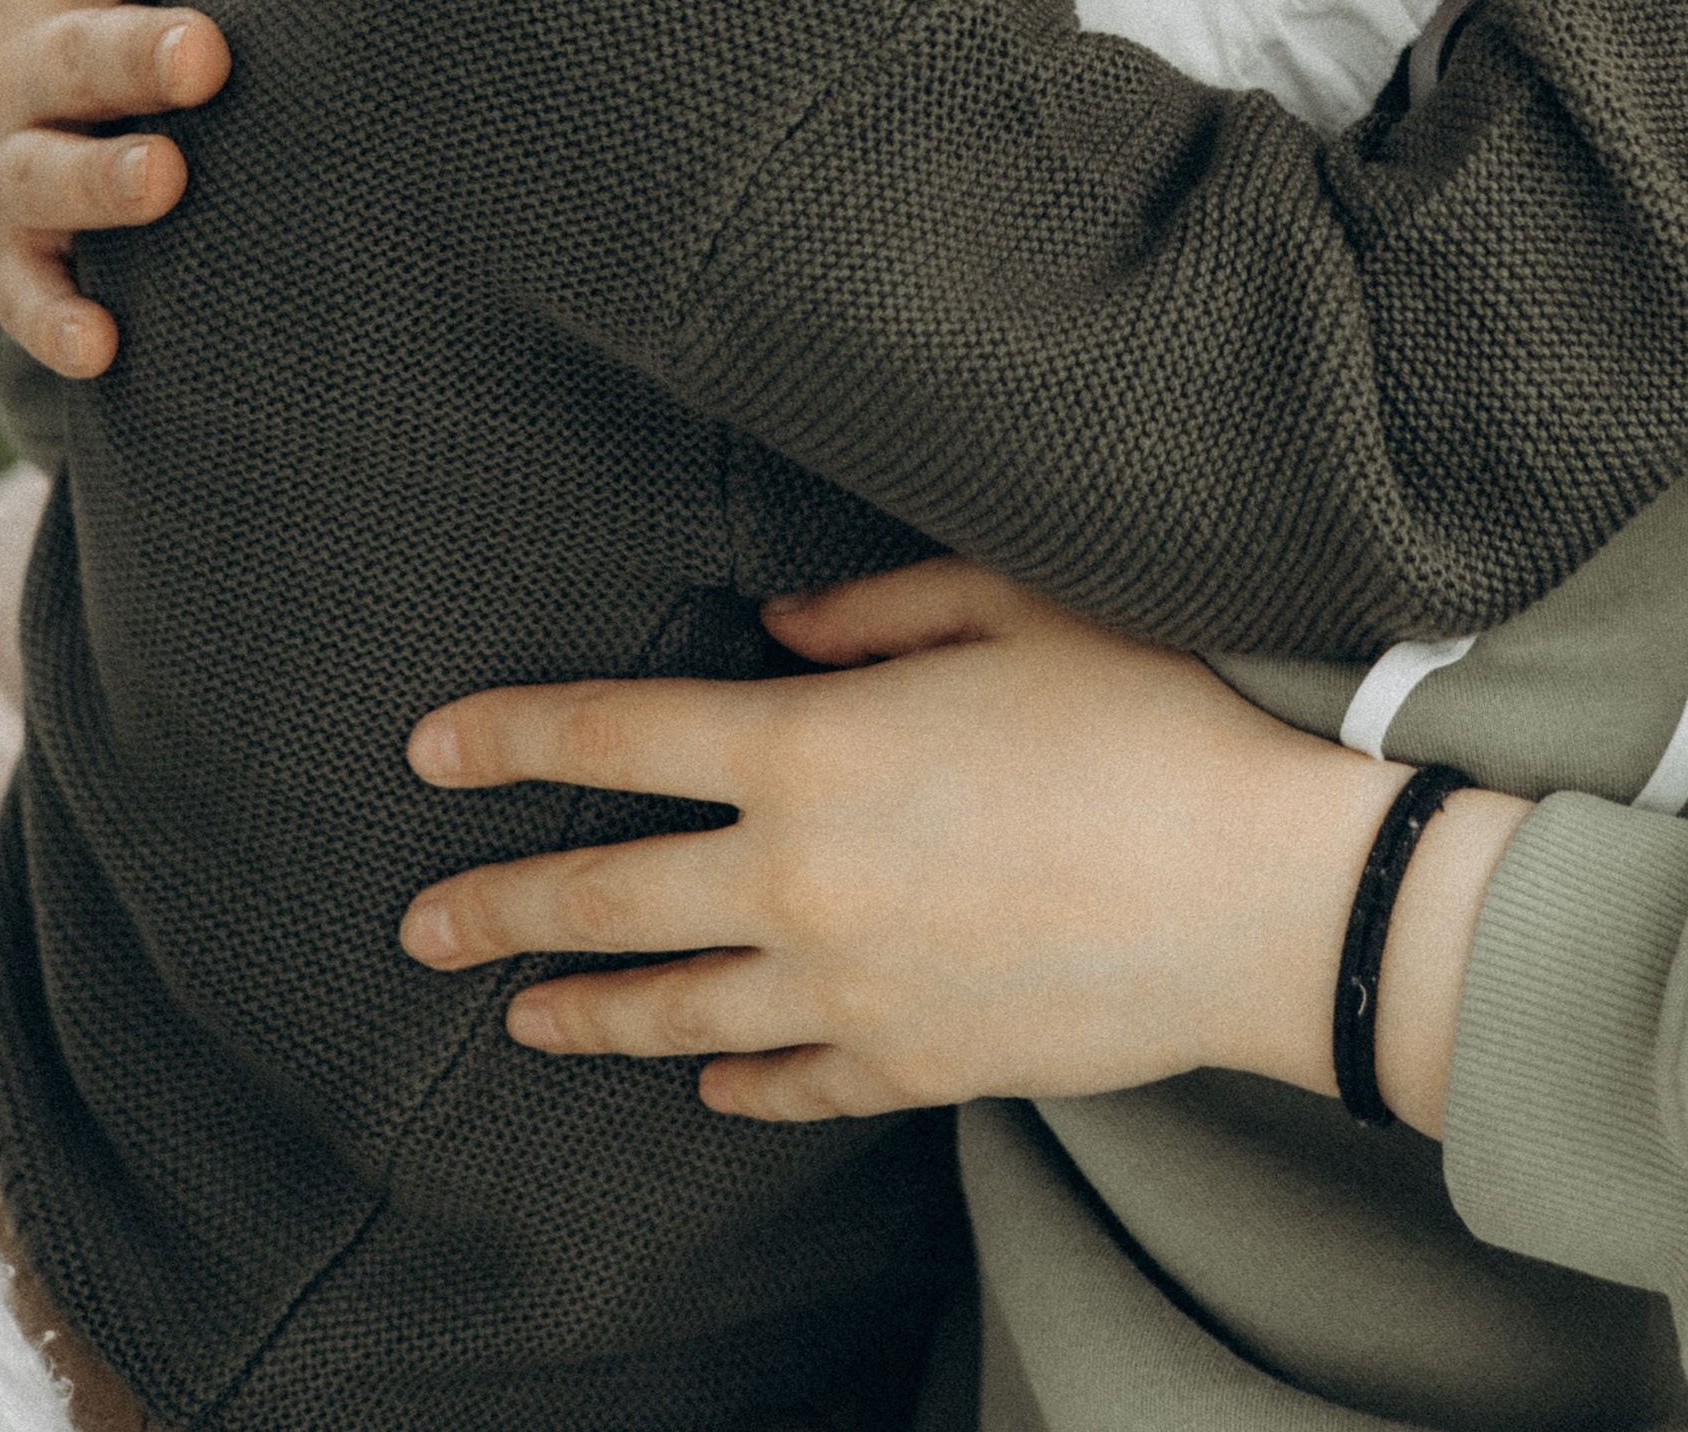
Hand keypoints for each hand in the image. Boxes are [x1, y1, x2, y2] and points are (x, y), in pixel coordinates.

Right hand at [0, 0, 292, 370]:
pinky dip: (59, 321)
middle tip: (208, 54)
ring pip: (49, 168)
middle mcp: (28, 52)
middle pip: (82, 49)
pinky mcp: (13, 251)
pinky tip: (107, 346)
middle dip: (137, 51)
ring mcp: (10, 154)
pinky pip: (30, 293)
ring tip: (169, 179)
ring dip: (106, 178)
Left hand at [400, 561, 1528, 1132]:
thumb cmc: (1156, 714)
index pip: (617, 735)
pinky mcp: (917, 1066)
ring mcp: (851, 991)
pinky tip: (708, 1084)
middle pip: (607, 897)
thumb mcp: (1016, 603)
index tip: (430, 749)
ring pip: (677, 1012)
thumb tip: (778, 628)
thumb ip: (878, 608)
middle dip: (498, 906)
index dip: (511, 738)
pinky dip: (736, 1083)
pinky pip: (792, 1083)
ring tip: (521, 1018)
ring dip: (586, 1012)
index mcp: (813, 749)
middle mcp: (801, 882)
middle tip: (420, 927)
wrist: (1267, 891)